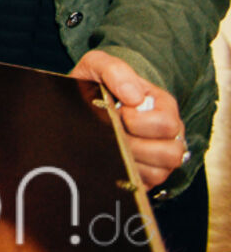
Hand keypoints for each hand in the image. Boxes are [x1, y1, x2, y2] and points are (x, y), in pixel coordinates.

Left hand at [71, 48, 186, 188]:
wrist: (79, 103)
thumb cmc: (95, 84)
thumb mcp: (99, 66)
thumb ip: (116, 71)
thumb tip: (133, 97)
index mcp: (163, 107)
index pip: (167, 124)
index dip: (139, 122)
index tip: (118, 112)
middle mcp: (168, 135)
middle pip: (171, 154)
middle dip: (135, 145)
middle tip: (112, 133)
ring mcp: (159, 158)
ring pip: (159, 173)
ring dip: (130, 161)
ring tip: (110, 145)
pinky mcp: (146, 176)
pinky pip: (144, 186)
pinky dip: (125, 176)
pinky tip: (110, 159)